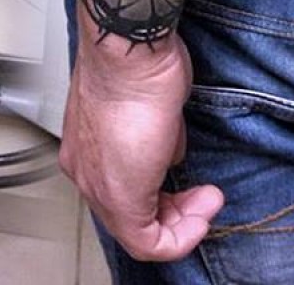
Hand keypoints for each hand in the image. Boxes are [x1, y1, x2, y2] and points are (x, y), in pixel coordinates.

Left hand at [60, 27, 222, 261]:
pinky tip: (202, 213)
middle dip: (177, 213)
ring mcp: (98, 185)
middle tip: (204, 199)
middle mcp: (86, 171)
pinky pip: (148, 241)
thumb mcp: (152, 106)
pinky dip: (182, 235)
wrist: (126, 53)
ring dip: (183, 223)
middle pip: (131, 216)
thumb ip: (158, 138)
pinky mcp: (119, 196)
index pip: (124, 190)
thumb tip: (169, 153)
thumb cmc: (135, 62)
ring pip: (138, 231)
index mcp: (88, 148)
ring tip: (207, 203)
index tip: (192, 185)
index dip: (164, 196)